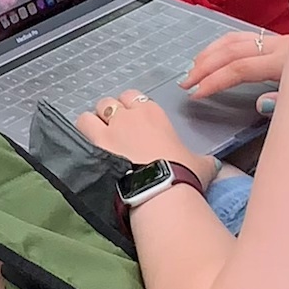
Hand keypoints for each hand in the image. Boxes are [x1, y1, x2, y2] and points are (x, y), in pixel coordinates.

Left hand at [74, 89, 202, 173]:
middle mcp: (127, 117)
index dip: (128, 107)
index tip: (129, 120)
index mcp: (152, 114)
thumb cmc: (182, 174)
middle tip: (111, 132)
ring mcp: (107, 131)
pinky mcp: (92, 148)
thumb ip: (201, 159)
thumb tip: (210, 164)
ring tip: (94, 140)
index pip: (132, 97)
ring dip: (90, 125)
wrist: (159, 191)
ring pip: (88, 115)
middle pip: (108, 103)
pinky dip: (79, 140)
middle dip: (107, 115)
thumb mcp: (200, 163)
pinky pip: (78, 132)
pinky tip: (83, 151)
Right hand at [182, 30, 288, 97]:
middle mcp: (280, 46)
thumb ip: (284, 102)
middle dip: (204, 67)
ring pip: (235, 39)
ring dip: (210, 53)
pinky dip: (223, 45)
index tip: (195, 94)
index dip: (214, 81)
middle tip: (185, 82)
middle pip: (231, 51)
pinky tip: (216, 55)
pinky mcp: (282, 41)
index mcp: (285, 62)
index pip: (240, 68)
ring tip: (194, 68)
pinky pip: (244, 37)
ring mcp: (280, 41)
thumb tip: (261, 103)